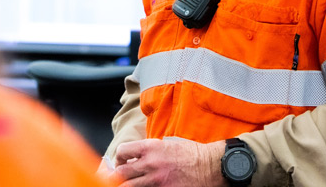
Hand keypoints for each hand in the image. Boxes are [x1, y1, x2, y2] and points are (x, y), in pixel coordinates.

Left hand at [110, 138, 224, 186]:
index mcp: (151, 147)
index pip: (122, 151)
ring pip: (129, 186)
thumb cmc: (190, 153)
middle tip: (119, 177)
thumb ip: (150, 150)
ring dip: (127, 185)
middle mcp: (151, 163)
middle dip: (117, 175)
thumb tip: (135, 156)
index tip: (121, 161)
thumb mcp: (168, 143)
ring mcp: (156, 180)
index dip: (119, 157)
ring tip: (129, 183)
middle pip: (121, 173)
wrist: (209, 166)